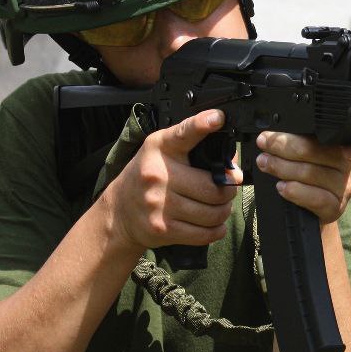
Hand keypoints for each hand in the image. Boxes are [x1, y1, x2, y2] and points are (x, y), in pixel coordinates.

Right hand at [104, 109, 239, 249]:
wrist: (118, 211)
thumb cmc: (147, 178)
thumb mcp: (162, 152)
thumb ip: (193, 148)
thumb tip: (232, 159)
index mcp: (161, 148)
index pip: (184, 133)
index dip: (202, 124)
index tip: (218, 118)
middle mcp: (158, 174)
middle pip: (214, 188)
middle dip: (229, 190)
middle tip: (227, 189)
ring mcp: (159, 204)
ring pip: (213, 213)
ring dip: (224, 211)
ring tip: (219, 206)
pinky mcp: (163, 229)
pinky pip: (205, 234)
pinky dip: (217, 230)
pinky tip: (213, 223)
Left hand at [255, 132, 350, 224]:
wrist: (307, 213)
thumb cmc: (304, 179)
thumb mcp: (306, 156)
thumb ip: (300, 143)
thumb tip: (273, 134)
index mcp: (344, 148)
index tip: (342, 146)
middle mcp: (348, 168)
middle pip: (316, 151)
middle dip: (284, 145)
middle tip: (264, 143)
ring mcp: (343, 189)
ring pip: (311, 173)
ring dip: (282, 166)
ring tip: (265, 163)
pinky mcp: (334, 208)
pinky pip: (316, 198)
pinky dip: (295, 191)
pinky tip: (281, 187)